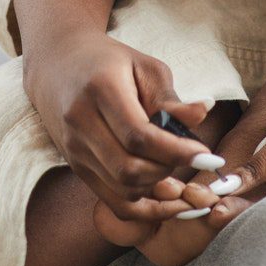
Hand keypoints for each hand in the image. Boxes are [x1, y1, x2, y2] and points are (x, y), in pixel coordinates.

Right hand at [22, 28, 228, 223]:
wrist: (59, 63)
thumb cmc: (109, 62)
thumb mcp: (144, 67)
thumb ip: (170, 98)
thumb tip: (202, 114)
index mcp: (100, 89)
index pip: (138, 135)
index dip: (176, 151)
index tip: (206, 154)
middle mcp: (80, 121)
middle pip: (129, 168)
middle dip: (168, 169)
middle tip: (189, 157)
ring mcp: (74, 148)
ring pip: (122, 188)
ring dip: (156, 185)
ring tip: (173, 165)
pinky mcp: (76, 166)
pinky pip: (112, 200)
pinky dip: (142, 203)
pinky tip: (162, 192)